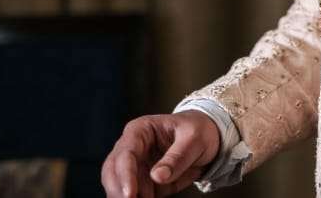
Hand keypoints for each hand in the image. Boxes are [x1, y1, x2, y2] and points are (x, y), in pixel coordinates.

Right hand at [101, 111, 220, 197]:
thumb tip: (157, 177)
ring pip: (117, 186)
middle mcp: (131, 148)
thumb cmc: (199, 130)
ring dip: (127, 197)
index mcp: (140, 130)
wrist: (208, 138)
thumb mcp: (194, 139)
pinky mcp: (141, 182)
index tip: (130, 194)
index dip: (125, 175)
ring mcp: (134, 166)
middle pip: (112, 172)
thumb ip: (177, 157)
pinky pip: (134, 195)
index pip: (125, 153)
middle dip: (119, 191)